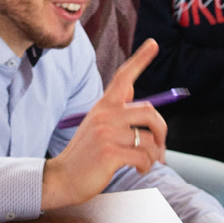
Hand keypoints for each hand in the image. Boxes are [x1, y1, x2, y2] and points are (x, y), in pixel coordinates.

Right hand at [41, 39, 166, 209]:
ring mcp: (106, 133)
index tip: (154, 43)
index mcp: (103, 106)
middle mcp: (105, 115)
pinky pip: (143, 156)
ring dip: (154, 155)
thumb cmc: (85, 155)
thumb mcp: (97, 125)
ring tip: (146, 163)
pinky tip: (138, 170)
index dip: (140, 59)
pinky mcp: (109, 152)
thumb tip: (130, 86)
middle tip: (161, 147)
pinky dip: (146, 166)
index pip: (123, 77)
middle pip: (149, 112)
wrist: (61, 179)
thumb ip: (115, 108)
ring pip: (150, 139)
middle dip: (162, 131)